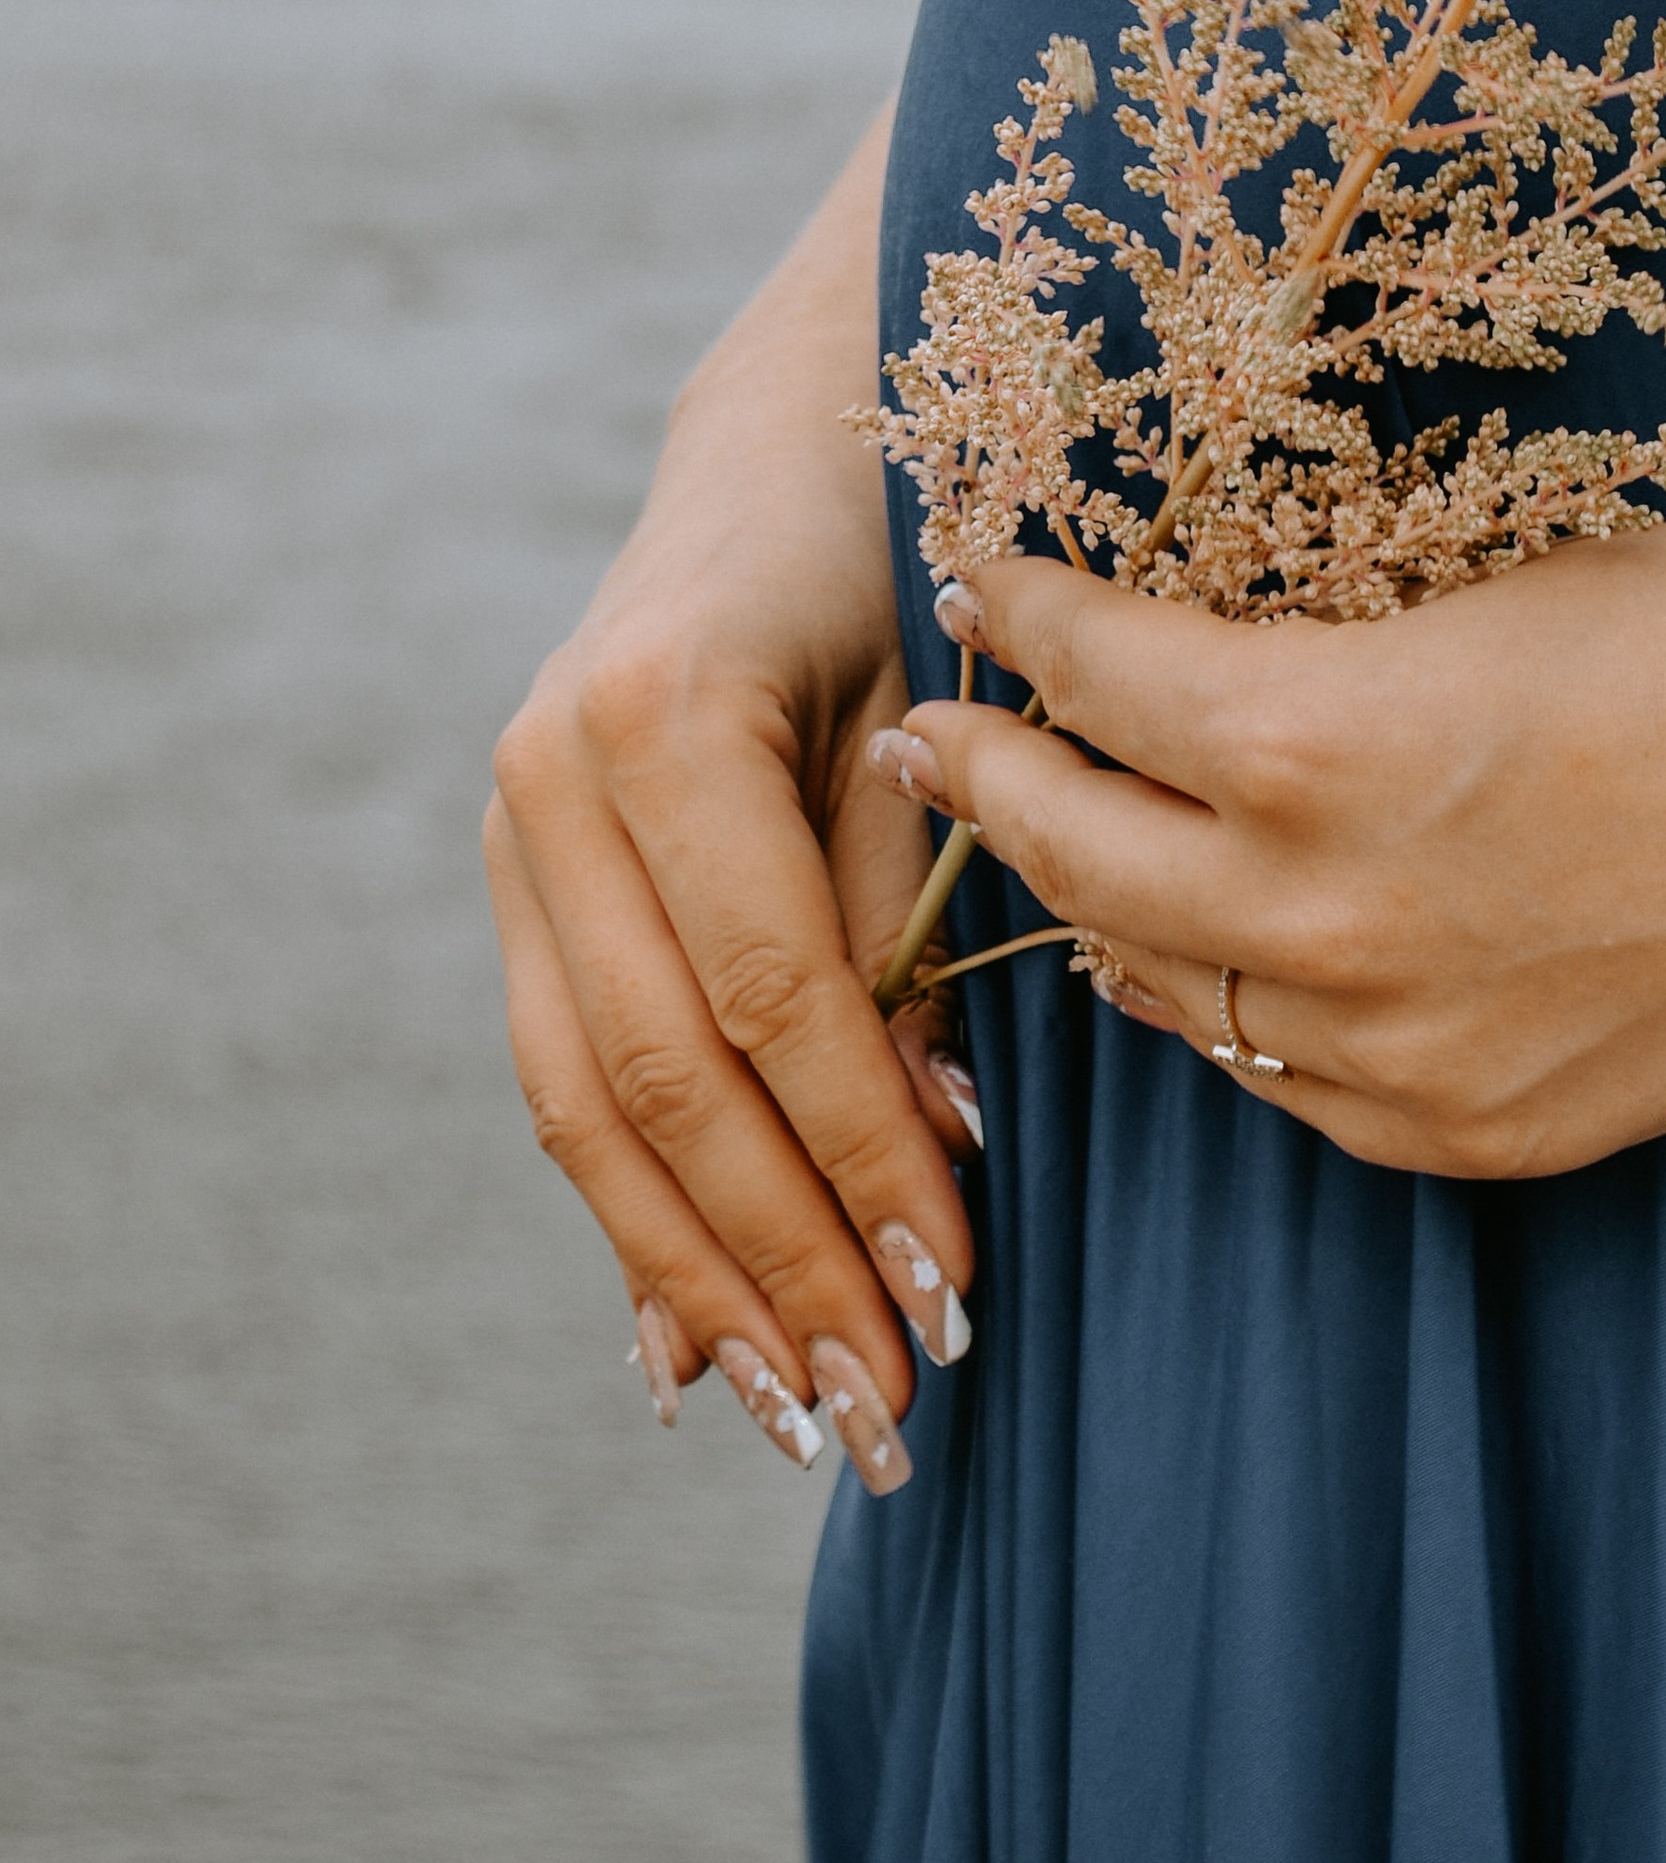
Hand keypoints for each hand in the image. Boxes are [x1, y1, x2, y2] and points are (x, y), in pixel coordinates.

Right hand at [486, 120, 974, 1487]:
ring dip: (696, 1274)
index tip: (953, 1271)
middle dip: (778, 1249)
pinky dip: (631, 1219)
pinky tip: (687, 1343)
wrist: (774, 455)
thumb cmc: (900, 570)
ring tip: (804, 1407)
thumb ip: (908, 907)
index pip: (766, 984)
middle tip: (886, 1396)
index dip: (855, 1141)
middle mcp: (554, 775)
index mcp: (665, 712)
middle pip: (659, 1071)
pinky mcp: (515, 883)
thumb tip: (924, 1137)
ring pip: (584, 1104)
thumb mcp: (937, 706)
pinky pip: (560, 1079)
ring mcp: (515, 832)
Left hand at [868, 517, 1665, 1178]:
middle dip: (988, 785)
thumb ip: (1335, 639)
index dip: (1017, 619)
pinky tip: (1224, 969)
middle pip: (1075, 859)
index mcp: (1315, 736)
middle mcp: (1323, 914)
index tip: (976, 587)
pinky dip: (1241, 1015)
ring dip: (1101, 918)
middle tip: (933, 742)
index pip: (1090, 677)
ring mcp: (1399, 1049)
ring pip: (1168, 995)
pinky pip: (1296, 1085)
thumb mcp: (1500, 585)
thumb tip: (1216, 640)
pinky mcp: (1481, 1134)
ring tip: (1064, 860)